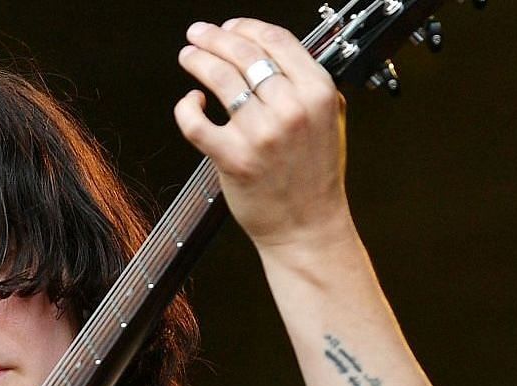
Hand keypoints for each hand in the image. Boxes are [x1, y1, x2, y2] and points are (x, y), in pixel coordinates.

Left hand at [173, 18, 355, 253]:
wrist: (307, 227)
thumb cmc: (315, 177)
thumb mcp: (329, 120)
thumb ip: (309, 86)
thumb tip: (275, 54)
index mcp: (318, 92)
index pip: (276, 41)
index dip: (246, 27)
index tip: (230, 27)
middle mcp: (291, 108)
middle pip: (243, 54)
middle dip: (214, 37)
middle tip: (198, 34)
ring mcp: (261, 133)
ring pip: (219, 79)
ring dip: (198, 60)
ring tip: (189, 56)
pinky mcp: (233, 157)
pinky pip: (197, 122)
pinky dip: (187, 107)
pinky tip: (191, 102)